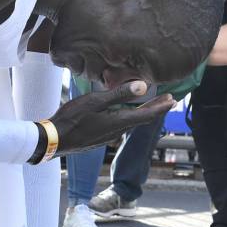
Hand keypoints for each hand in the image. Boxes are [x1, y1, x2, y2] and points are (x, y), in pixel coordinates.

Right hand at [50, 81, 173, 153]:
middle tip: (169, 101)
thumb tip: (142, 86)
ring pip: (131, 123)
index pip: (147, 115)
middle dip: (156, 109)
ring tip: (151, 105)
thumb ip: (119, 94)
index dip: (161, 107)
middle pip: (142, 120)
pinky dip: (130, 117)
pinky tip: (126, 113)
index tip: (173, 100)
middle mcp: (117, 132)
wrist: (54, 140)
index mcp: (118, 122)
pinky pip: (121, 126)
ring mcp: (108, 137)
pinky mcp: (100, 138)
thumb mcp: (95, 101)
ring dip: (143, 113)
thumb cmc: (71, 119)